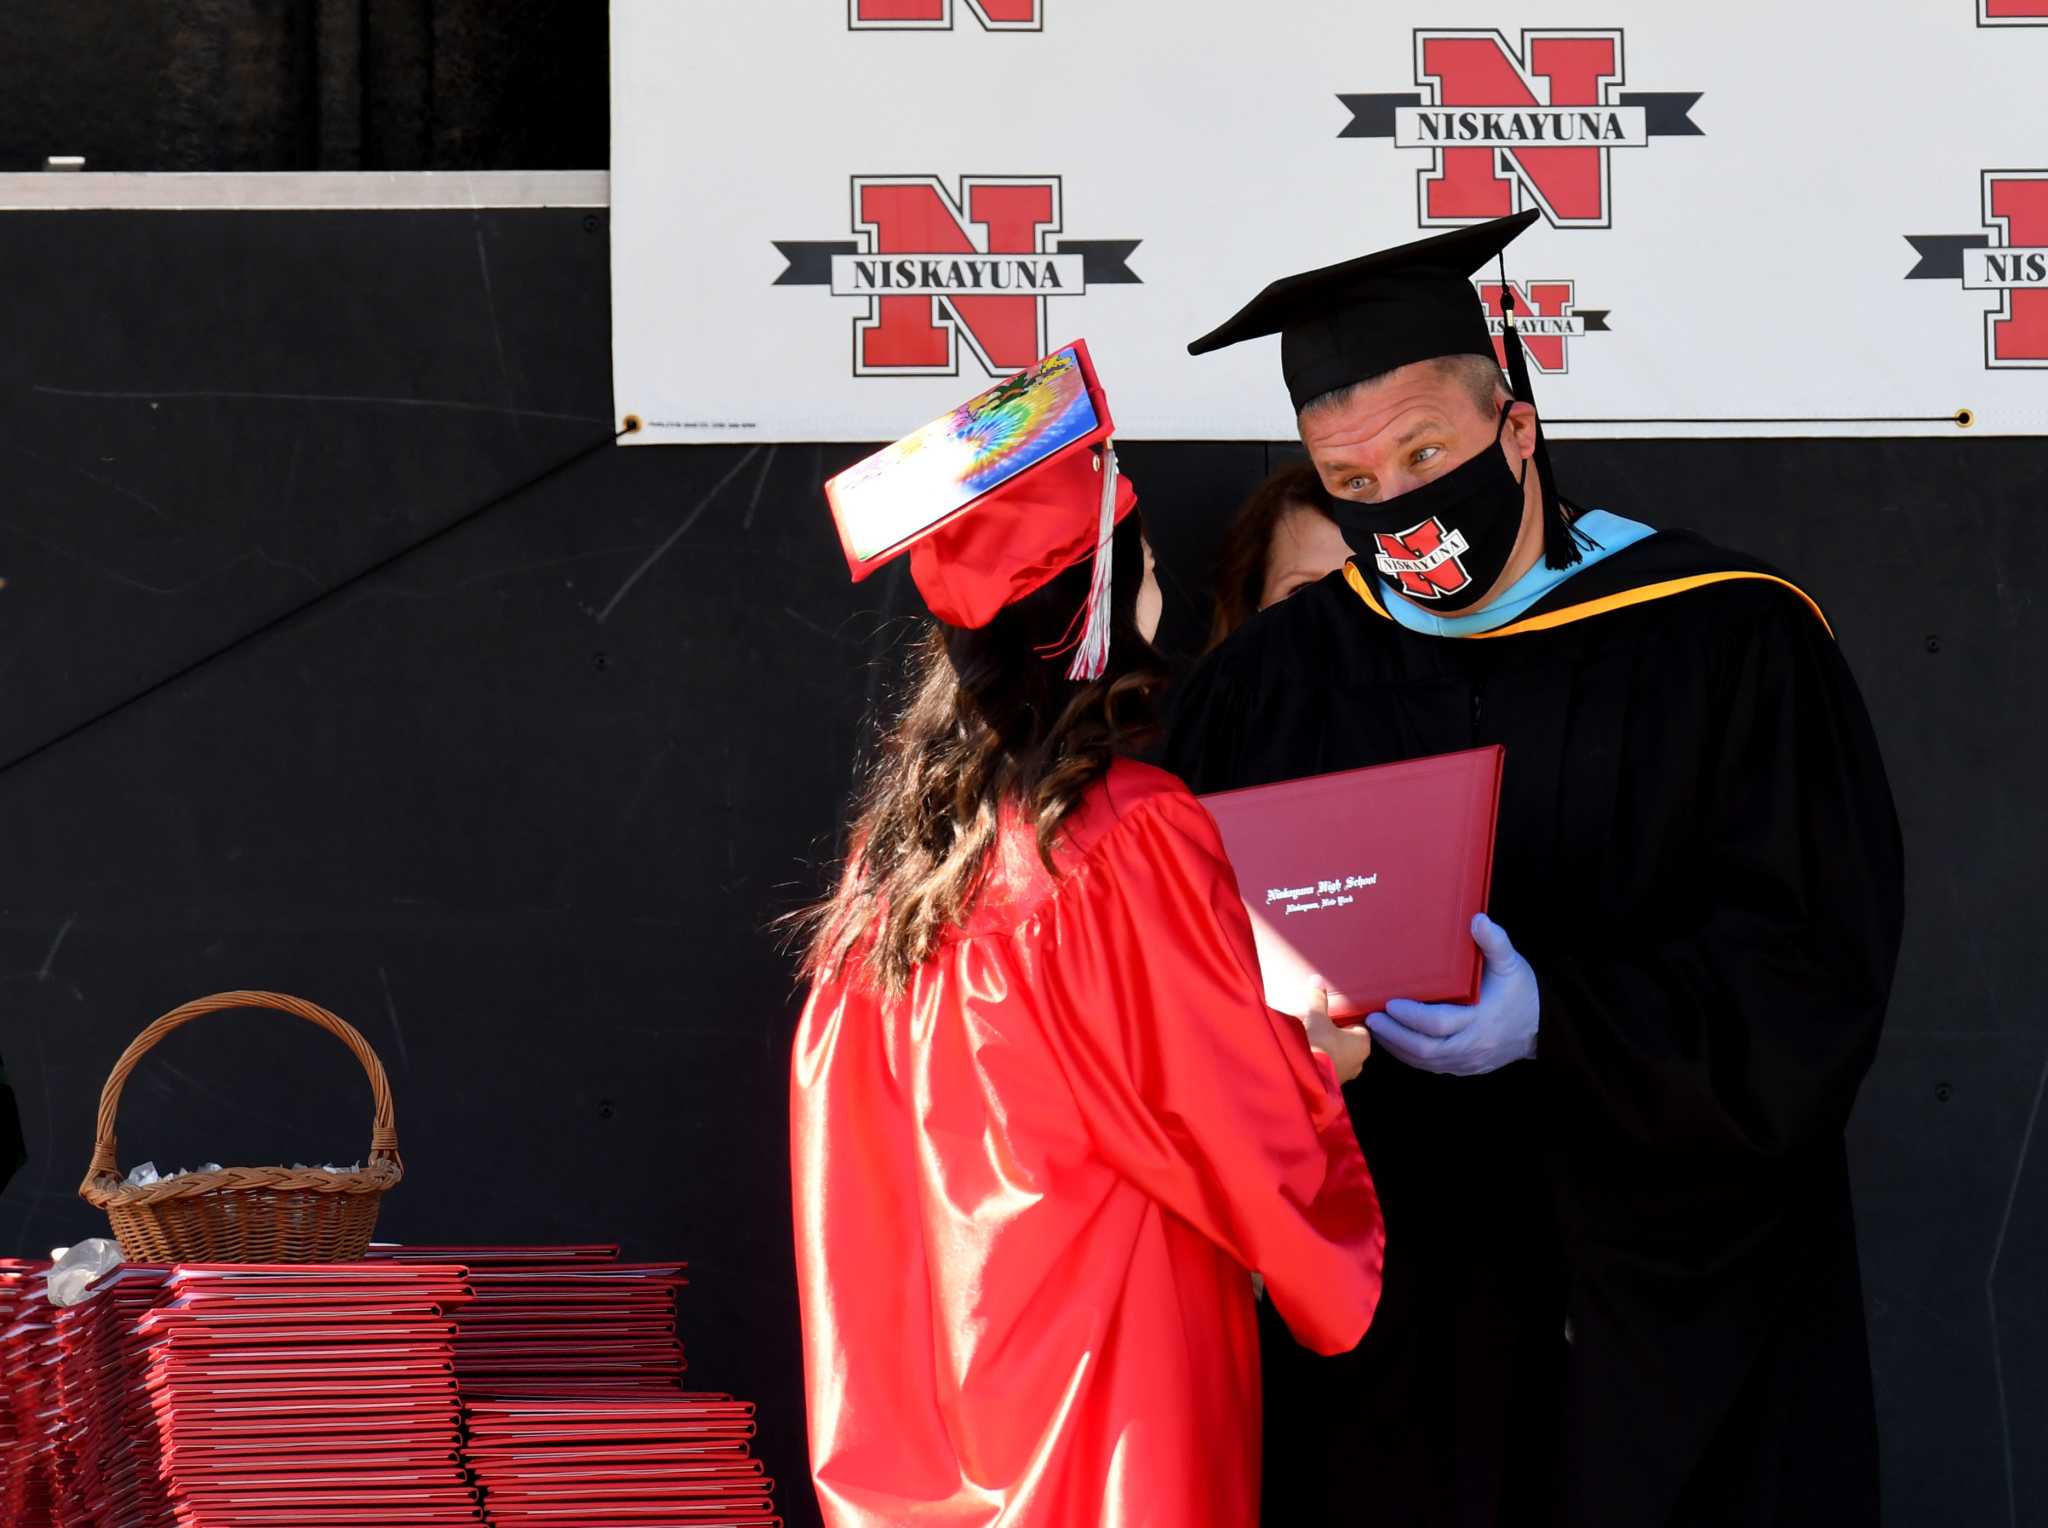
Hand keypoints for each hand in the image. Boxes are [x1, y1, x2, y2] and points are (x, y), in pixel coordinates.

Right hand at [1301, 979, 1370, 1084]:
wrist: (1307, 1076)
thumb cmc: (1320, 1045)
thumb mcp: (1317, 1018)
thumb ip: (1318, 999)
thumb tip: (1317, 980)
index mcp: (1363, 1042)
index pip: (1359, 1026)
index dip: (1345, 1020)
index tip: (1333, 1015)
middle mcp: (1360, 1060)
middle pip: (1349, 1041)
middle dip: (1337, 1034)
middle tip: (1322, 1025)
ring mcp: (1348, 1073)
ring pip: (1341, 1055)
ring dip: (1330, 1048)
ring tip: (1314, 1039)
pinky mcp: (1334, 1082)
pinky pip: (1331, 1066)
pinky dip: (1324, 1059)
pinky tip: (1312, 1054)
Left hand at [1365, 915, 1538, 1076]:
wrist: (1542, 1026)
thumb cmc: (1522, 991)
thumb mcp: (1511, 963)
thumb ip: (1494, 942)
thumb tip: (1477, 920)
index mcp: (1481, 1020)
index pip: (1439, 1024)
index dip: (1412, 1017)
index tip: (1390, 1003)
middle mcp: (1472, 1046)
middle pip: (1425, 1049)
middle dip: (1394, 1035)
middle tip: (1372, 1017)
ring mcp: (1467, 1061)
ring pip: (1424, 1062)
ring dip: (1397, 1046)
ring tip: (1375, 1027)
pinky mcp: (1464, 1068)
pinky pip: (1430, 1067)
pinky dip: (1408, 1055)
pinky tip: (1392, 1041)